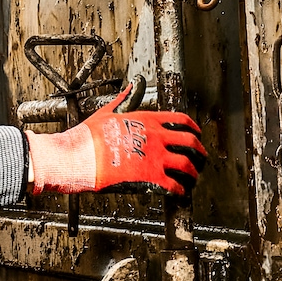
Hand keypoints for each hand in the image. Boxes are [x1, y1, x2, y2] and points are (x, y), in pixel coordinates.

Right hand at [27, 85, 205, 195]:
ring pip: (187, 165)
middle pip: (190, 142)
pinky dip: (181, 190)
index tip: (196, 134)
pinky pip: (175, 185)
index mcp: (148, 120)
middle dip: (200, 152)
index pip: (180, 120)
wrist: (80, 156)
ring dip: (194, 173)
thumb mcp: (108, 111)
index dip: (193, 128)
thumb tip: (131, 87)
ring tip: (193, 179)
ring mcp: (156, 157)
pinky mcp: (151, 177)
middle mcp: (156, 137)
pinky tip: (180, 193)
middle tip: (201, 158)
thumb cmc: (89, 136)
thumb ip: (123, 100)